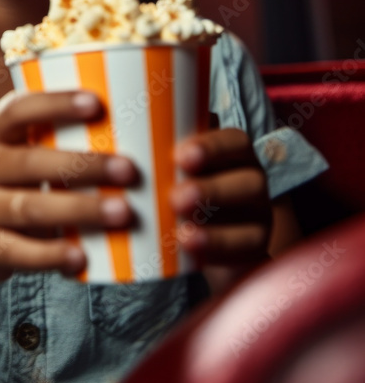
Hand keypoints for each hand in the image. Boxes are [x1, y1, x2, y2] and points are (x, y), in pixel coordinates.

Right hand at [0, 90, 138, 289]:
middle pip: (32, 162)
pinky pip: (21, 252)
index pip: (19, 109)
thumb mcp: (17, 157)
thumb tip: (134, 131)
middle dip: (84, 165)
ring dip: (80, 210)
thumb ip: (53, 143)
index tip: (97, 103)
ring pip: (31, 208)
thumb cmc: (11, 189)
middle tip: (129, 170)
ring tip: (122, 212)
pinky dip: (53, 255)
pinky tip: (83, 257)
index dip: (56, 104)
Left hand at [169, 126, 271, 268]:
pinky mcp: (256, 247)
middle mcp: (252, 181)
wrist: (196, 246)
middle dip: (212, 189)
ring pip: (256, 214)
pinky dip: (220, 248)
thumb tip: (122, 134)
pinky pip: (249, 248)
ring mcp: (259, 215)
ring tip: (182, 233)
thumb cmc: (173, 194)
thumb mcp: (166, 172)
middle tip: (175, 199)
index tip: (179, 157)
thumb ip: (157, 156)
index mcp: (233, 155)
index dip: (211, 147)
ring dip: (217, 224)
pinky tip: (193, 248)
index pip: (234, 141)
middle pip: (250, 179)